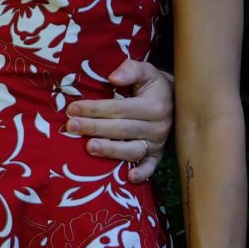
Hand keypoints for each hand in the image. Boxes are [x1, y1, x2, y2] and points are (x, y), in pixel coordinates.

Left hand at [65, 58, 173, 182]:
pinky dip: (142, 174)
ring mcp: (157, 143)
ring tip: (89, 148)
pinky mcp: (157, 155)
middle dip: (93, 128)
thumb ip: (130, 70)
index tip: (72, 109)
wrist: (177, 102)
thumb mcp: (146, 71)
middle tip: (71, 127)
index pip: (118, 108)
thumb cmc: (153, 86)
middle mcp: (157, 126)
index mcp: (153, 105)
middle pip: (120, 129)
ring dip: (110, 150)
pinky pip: (150, 167)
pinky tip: (129, 178)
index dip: (94, 109)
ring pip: (132, 150)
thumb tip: (113, 78)